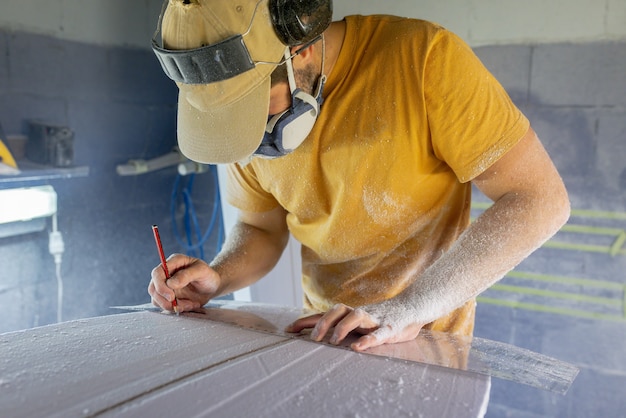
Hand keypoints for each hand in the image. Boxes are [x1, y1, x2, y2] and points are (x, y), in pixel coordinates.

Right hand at [148, 253, 220, 312]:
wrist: (212, 287)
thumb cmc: (208, 276)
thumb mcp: (202, 271)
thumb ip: (187, 275)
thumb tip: (171, 283)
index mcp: (173, 262)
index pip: (157, 273)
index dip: (160, 286)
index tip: (171, 297)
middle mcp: (166, 274)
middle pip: (153, 288)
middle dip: (164, 300)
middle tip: (180, 306)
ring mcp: (165, 286)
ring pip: (157, 299)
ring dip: (172, 306)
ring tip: (190, 304)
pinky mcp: (168, 297)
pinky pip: (164, 306)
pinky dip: (176, 309)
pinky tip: (190, 305)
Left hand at [285, 300, 424, 351]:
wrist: (412, 307)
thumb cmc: (381, 317)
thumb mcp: (359, 322)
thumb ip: (341, 327)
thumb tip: (317, 334)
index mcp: (350, 313)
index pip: (324, 314)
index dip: (307, 320)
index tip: (289, 330)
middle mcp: (359, 313)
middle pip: (338, 310)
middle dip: (323, 322)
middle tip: (312, 338)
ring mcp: (374, 319)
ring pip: (356, 317)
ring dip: (342, 327)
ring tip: (333, 341)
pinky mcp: (390, 328)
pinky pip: (378, 333)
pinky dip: (367, 340)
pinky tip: (358, 348)